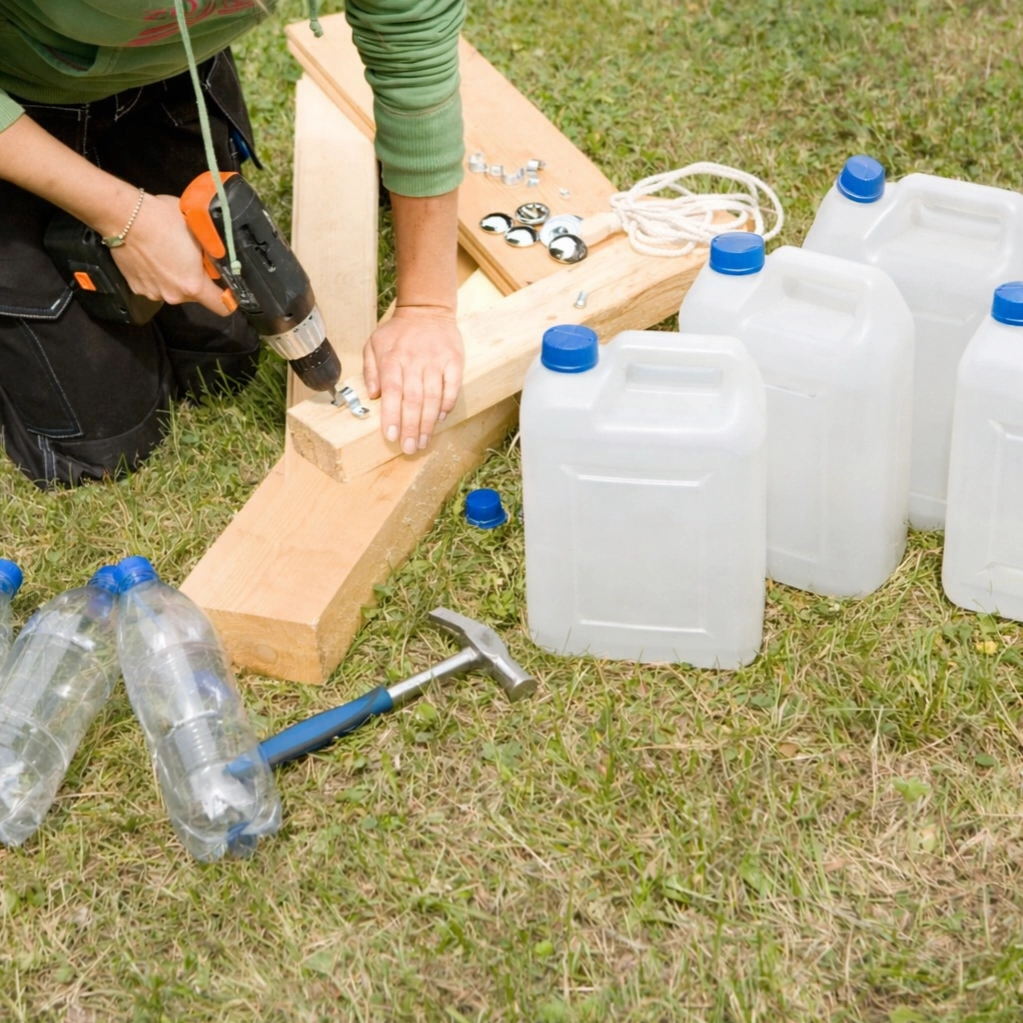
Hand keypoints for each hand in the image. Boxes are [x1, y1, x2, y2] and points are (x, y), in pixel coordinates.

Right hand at [109, 193, 230, 316]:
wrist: (124, 215)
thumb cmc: (163, 218)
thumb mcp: (199, 232)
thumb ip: (212, 252)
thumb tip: (220, 258)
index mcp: (193, 285)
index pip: (223, 306)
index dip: (229, 299)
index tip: (227, 288)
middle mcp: (174, 296)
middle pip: (196, 296)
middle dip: (197, 280)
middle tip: (191, 259)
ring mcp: (153, 293)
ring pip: (174, 290)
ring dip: (175, 278)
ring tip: (168, 255)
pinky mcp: (136, 288)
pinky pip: (155, 286)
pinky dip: (157, 276)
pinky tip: (153, 257)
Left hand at [363, 306, 463, 453]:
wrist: (427, 310)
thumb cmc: (398, 332)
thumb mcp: (374, 344)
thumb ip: (370, 370)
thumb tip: (373, 395)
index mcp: (393, 358)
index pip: (392, 391)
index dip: (392, 415)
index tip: (391, 436)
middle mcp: (415, 360)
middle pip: (413, 399)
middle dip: (411, 427)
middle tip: (410, 448)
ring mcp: (436, 361)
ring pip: (433, 397)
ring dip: (428, 423)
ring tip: (424, 441)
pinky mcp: (453, 360)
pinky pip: (452, 387)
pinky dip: (447, 404)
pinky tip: (440, 419)